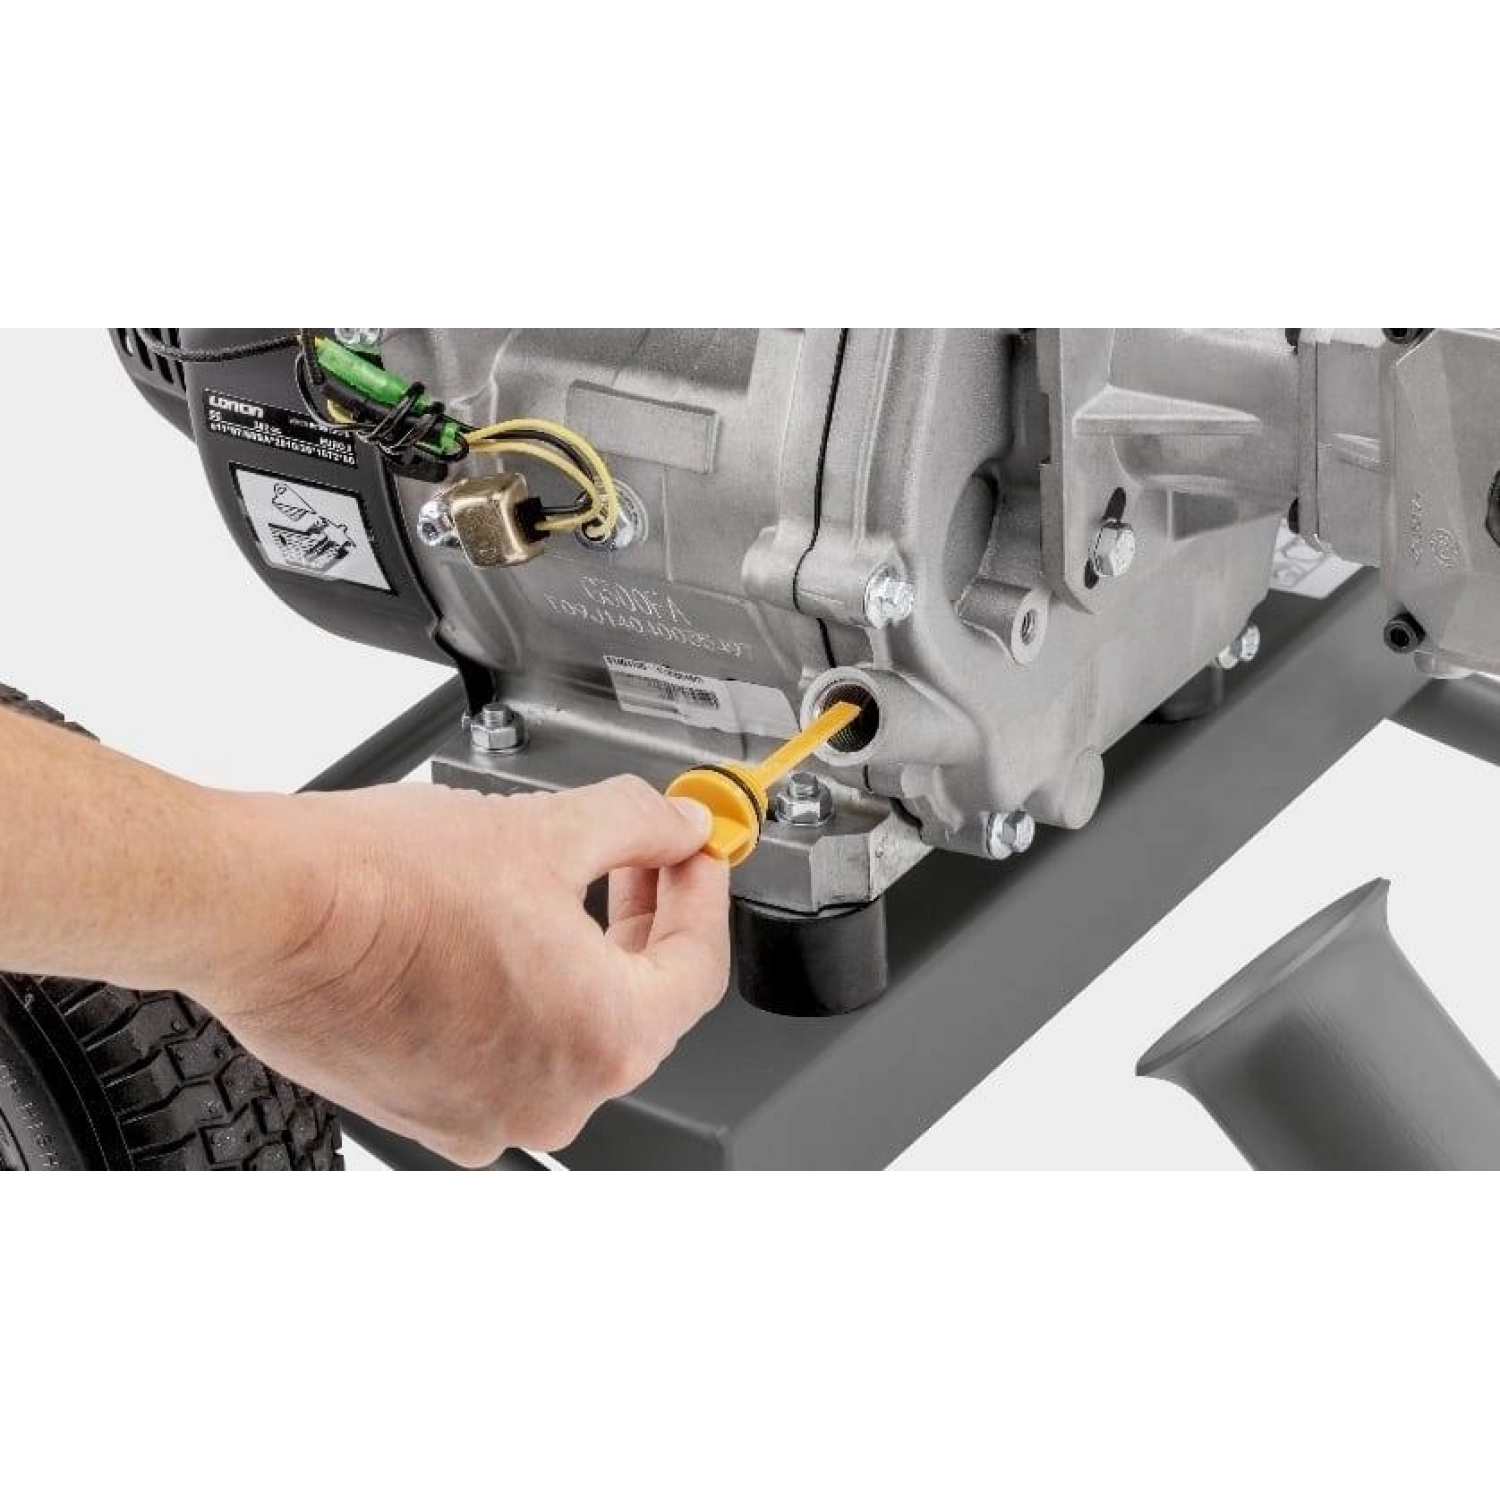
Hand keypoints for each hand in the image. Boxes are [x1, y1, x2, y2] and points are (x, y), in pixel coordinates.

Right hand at [193, 776, 729, 1166]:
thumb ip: (636, 825)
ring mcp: (485, 1116)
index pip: (696, 967)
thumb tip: (674, 825)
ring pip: (566, 1028)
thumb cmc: (382, 885)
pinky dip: (515, 995)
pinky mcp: (425, 1110)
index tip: (692, 851)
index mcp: (604, 1038)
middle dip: (643, 920)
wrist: (260, 911)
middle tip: (639, 856)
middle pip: (636, 1004)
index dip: (701, 894)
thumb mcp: (543, 827)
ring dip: (578, 956)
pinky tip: (494, 933)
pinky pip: (501, 1052)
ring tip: (560, 881)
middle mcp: (554, 1098)